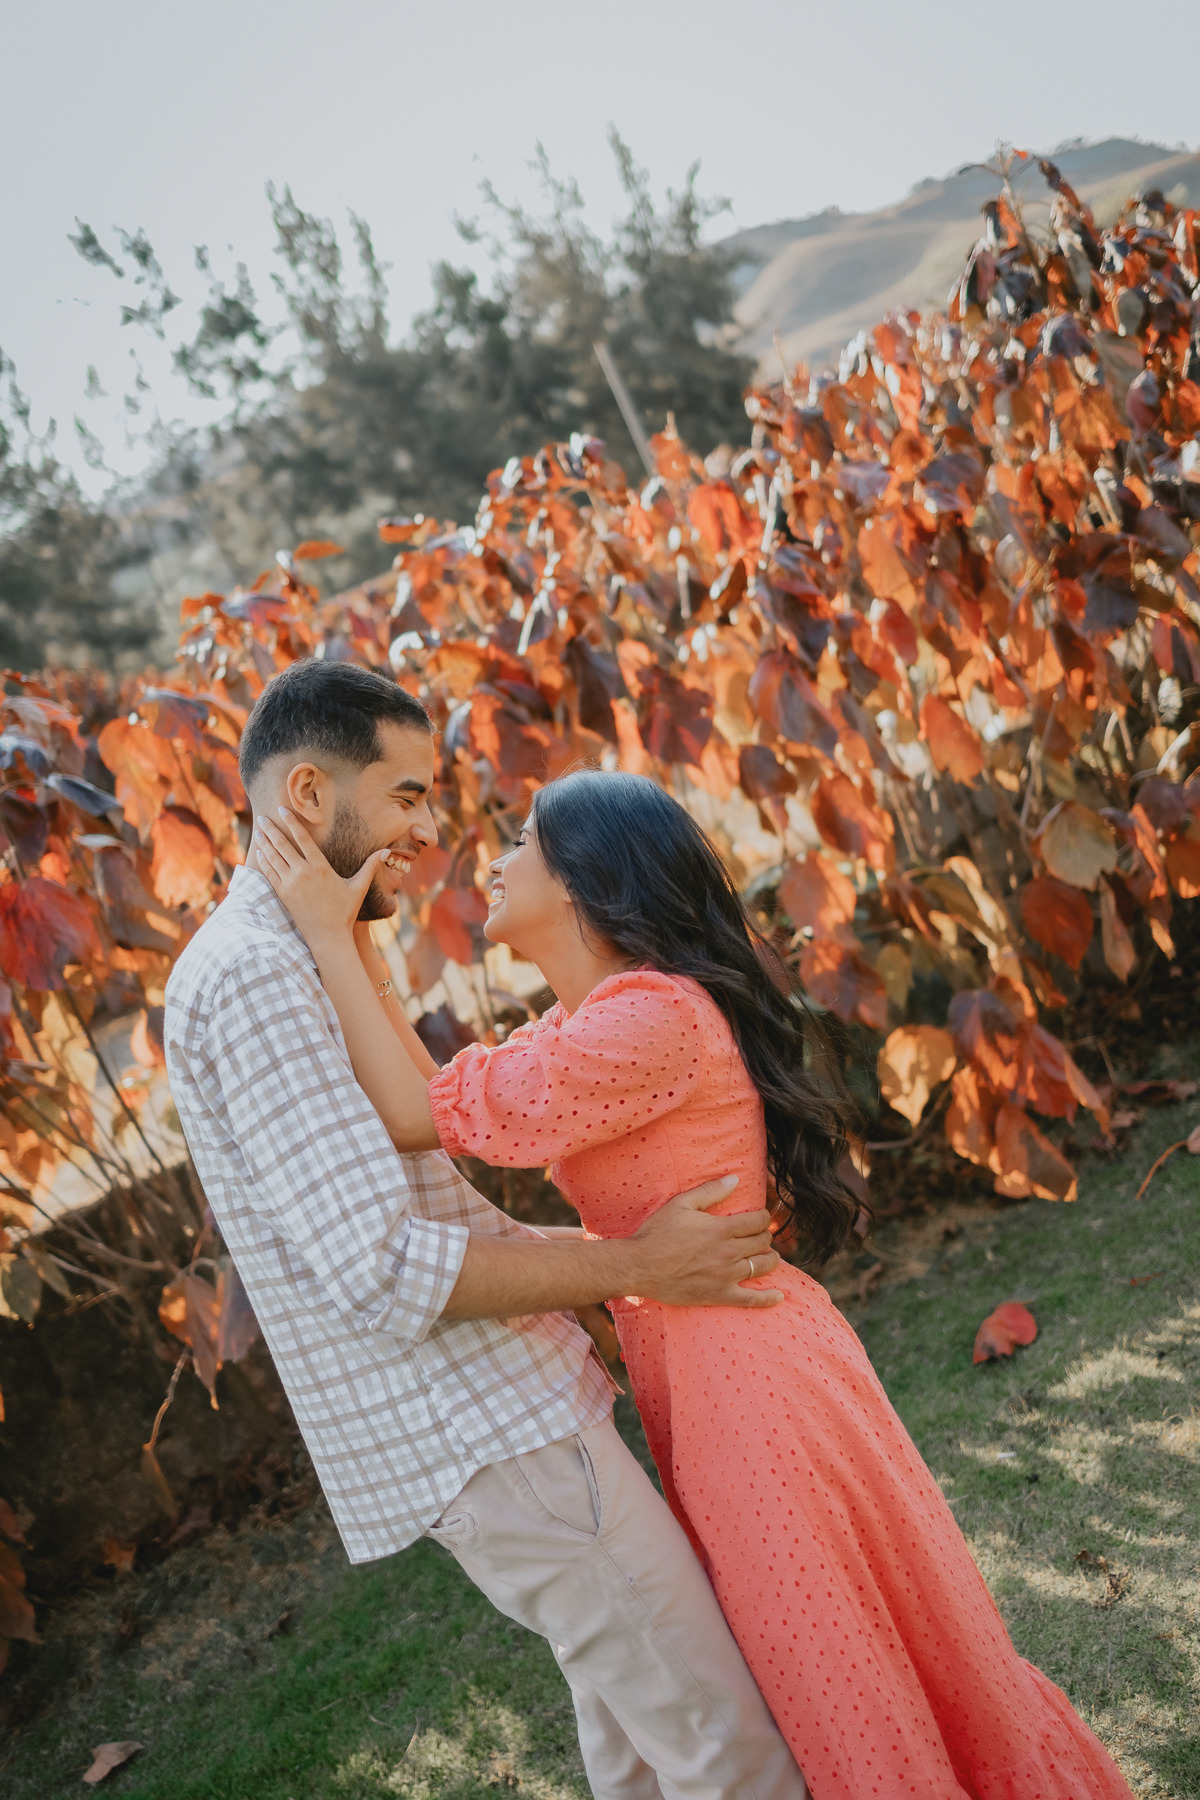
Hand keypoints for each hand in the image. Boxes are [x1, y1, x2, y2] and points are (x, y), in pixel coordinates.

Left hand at [253, 811, 381, 947]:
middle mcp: (303, 873)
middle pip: (283, 845)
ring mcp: (291, 884)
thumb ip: (370, 866)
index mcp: (320, 867)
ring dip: (265, 842)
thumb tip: (386, 851)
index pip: (303, 839)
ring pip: (273, 858)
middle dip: (272, 829)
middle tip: (264, 817)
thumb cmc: (345, 911)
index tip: (283, 810)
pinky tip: (260, 852)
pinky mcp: (283, 895)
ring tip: (259, 830)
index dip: (292, 823)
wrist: (328, 936)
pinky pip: (270, 873)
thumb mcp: (359, 887)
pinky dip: (264, 861)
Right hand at [629, 1176, 783, 1308]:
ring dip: (769, 1259)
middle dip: (763, 1237)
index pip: (758, 1221)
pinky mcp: (720, 1295)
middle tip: (756, 1236)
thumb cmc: (657, 1233)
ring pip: (763, 1266)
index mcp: (721, 1229)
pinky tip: (779, 1296)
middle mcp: (728, 1252)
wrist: (639, 1266)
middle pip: (763, 1243)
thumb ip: (710, 1191)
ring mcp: (726, 1276)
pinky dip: (768, 1298)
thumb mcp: (681, 1204)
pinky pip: (752, 1299)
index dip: (762, 1218)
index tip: (757, 1218)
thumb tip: (735, 1179)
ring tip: (765, 1256)